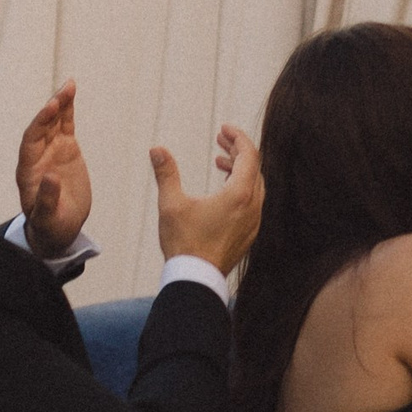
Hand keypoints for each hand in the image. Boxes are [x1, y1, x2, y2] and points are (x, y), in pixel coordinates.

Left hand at [16, 81, 92, 259]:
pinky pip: (65, 125)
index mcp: (28, 172)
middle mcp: (37, 157)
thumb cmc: (51, 227)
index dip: (40, 122)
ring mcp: (51, 151)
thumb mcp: (48, 218)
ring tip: (70, 84)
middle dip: (51, 108)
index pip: (30, 141)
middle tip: (66, 90)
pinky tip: (71, 92)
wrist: (62, 227)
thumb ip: (46, 198)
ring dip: (60, 102)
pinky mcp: (66, 149)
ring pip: (53, 121)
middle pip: (41, 126)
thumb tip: (49, 176)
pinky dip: (68, 109)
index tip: (51, 107)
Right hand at [151, 125, 260, 274]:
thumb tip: (156, 149)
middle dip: (237, 150)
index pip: (249, 153)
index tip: (223, 129)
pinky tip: (223, 190)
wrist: (195, 282)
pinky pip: (252, 201)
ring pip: (254, 184)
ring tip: (219, 162)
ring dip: (239, 169)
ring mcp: (254, 221)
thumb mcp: (171, 206)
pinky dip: (241, 187)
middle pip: (253, 166)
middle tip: (220, 140)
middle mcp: (253, 205)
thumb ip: (166, 174)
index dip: (237, 137)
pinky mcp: (250, 234)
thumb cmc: (183, 244)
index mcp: (240, 194)